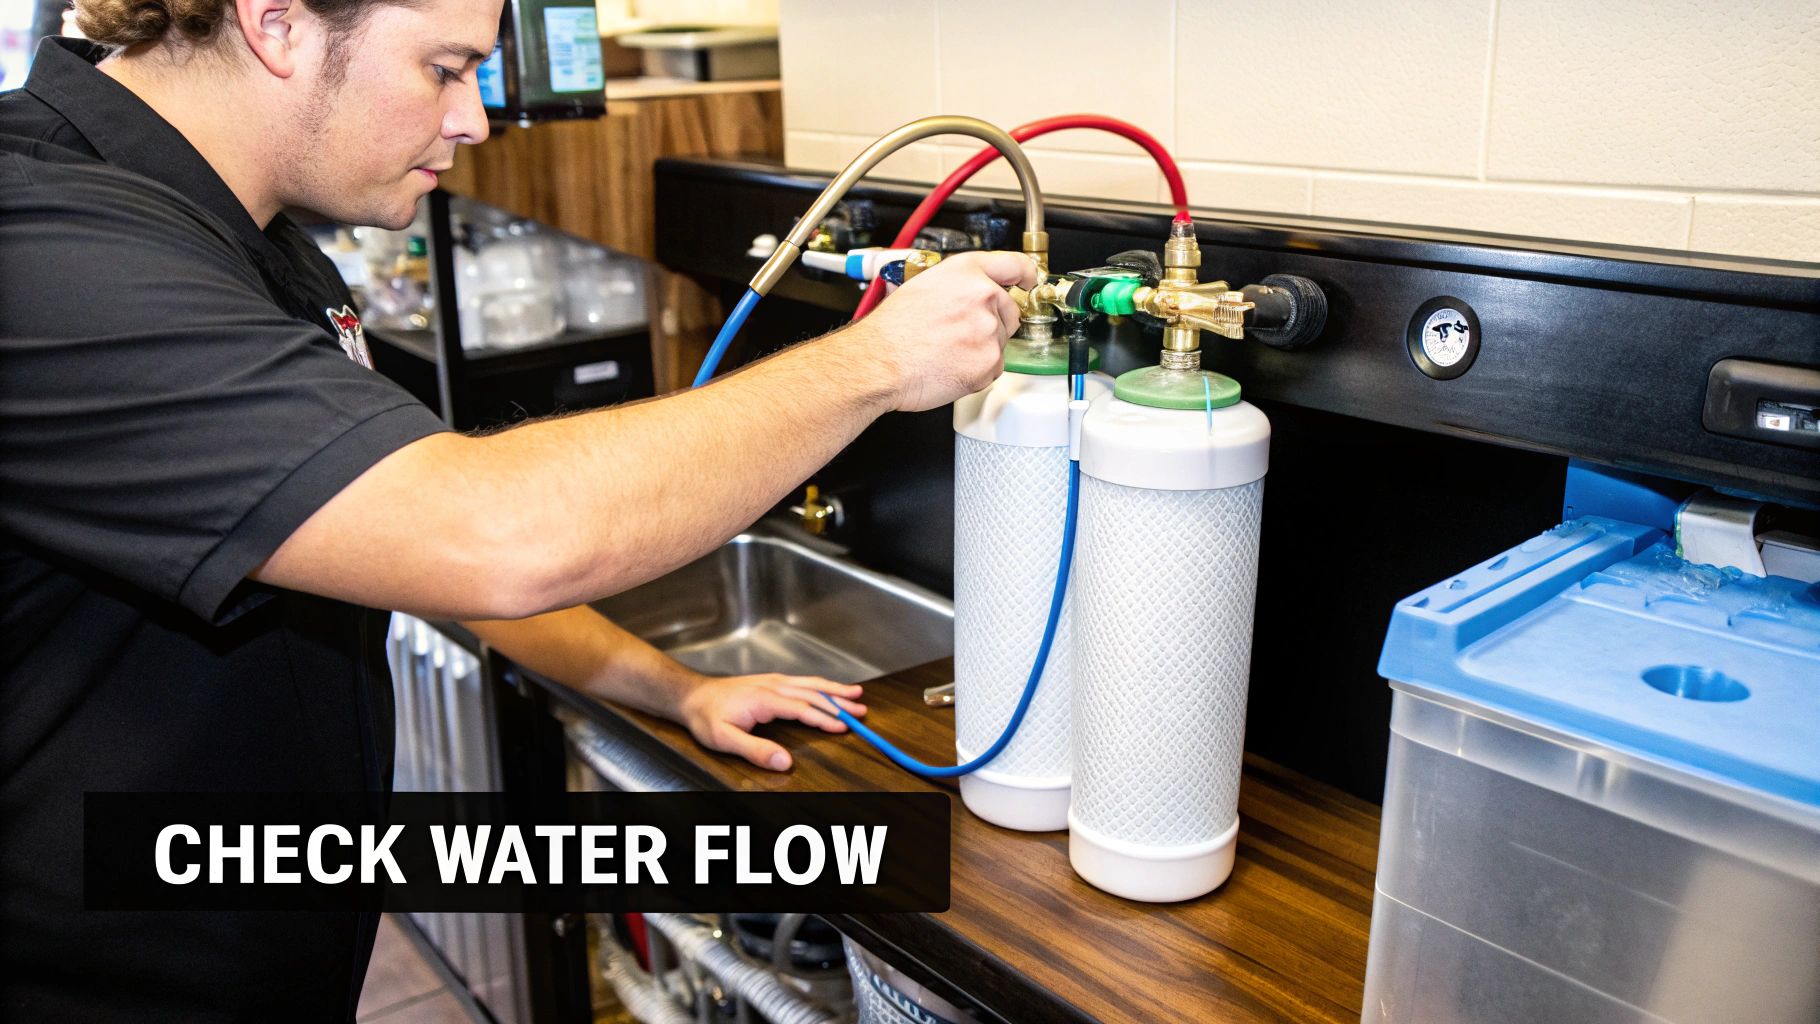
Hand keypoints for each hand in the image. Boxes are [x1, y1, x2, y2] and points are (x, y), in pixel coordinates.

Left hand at [675, 673, 867, 770]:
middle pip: (813, 692)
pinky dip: (821, 685)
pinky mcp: (771, 682)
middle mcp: (773, 686)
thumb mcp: (724, 739)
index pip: (803, 708)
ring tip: (857, 694)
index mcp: (765, 699)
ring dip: (834, 690)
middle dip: (839, 702)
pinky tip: (830, 689)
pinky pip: (802, 682)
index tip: (844, 727)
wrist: (691, 696)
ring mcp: (772, 681)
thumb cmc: (706, 717)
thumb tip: (784, 762)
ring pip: (810, 683)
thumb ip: (755, 750)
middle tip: (862, 711)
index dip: (824, 718)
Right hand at [841, 251, 1036, 412]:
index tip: (1029, 282)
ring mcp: (988, 330)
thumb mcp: (923, 285)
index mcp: (966, 271)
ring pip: (1001, 340)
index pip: (1016, 265)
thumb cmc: (891, 330)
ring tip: (948, 349)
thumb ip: (960, 283)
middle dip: (993, 321)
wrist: (878, 362)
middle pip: (1010, 309)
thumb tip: (979, 289)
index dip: (1026, 276)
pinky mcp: (989, 362)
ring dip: (981, 347)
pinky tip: (951, 364)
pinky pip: (994, 367)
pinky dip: (977, 370)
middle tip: (960, 332)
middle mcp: (982, 295)